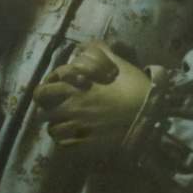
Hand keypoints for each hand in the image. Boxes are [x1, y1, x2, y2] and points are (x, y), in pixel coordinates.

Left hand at [34, 42, 150, 147]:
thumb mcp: (118, 64)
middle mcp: (72, 107)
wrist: (149, 114)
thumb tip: (85, 46)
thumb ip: (100, 51)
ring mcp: (78, 127)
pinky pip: (65, 146)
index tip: (55, 88)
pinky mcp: (86, 145)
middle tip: (54, 109)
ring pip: (52, 130)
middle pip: (42, 111)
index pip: (47, 86)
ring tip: (65, 125)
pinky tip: (73, 138)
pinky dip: (65, 142)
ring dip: (56, 126)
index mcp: (77, 87)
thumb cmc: (134, 88)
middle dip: (46, 108)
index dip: (49, 87)